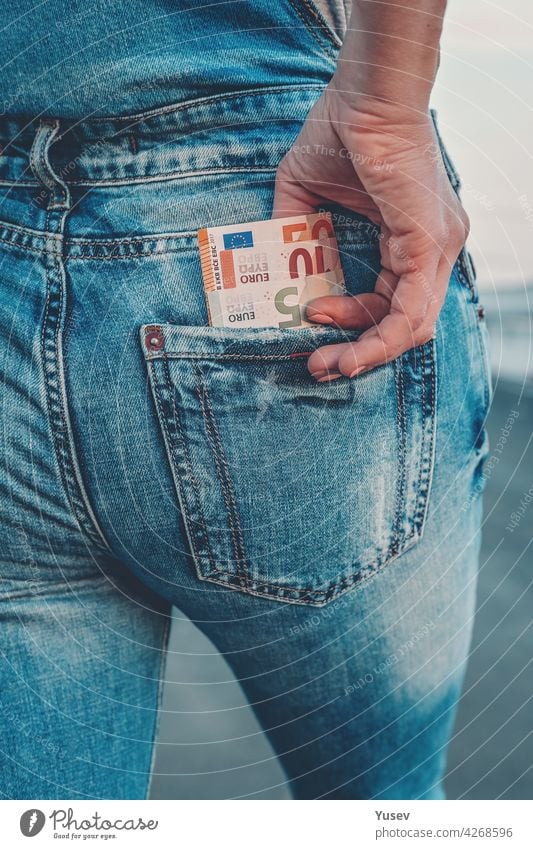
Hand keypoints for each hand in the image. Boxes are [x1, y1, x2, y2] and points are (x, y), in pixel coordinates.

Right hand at [272, 88, 468, 380]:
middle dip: (359, 352)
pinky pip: (410, 310)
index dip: (351, 322)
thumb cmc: (340, 131)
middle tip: (320, 366)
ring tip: (328, 363)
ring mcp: (438, 247)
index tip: (309, 318)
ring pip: (412, 326)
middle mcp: (433, 248)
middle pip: (405, 324)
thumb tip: (273, 272)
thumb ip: (295, 235)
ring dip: (367, 353)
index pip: (391, 301)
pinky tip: (346, 348)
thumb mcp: (305, 196)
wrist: (362, 91)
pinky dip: (379, 337)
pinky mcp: (429, 242)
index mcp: (412, 240)